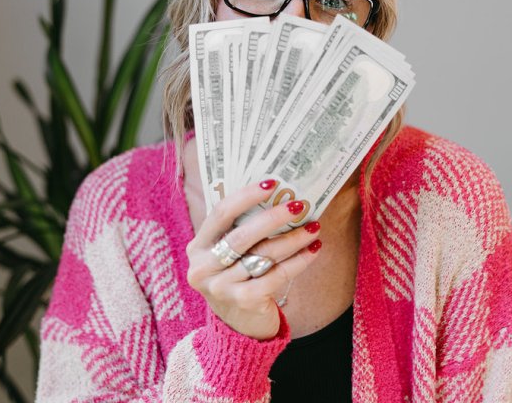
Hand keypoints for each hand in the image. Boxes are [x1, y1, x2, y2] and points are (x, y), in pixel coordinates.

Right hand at [185, 179, 321, 339]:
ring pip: (264, 255)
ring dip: (293, 239)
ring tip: (314, 227)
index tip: (272, 182)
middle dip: (274, 217)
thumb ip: (238, 230)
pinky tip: (313, 251)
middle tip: (299, 205)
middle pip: (243, 235)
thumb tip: (276, 195)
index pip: (221, 213)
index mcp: (197, 247)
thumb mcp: (226, 255)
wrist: (238, 328)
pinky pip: (277, 276)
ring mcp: (221, 288)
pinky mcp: (243, 302)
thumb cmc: (237, 279)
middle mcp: (203, 268)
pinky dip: (298, 262)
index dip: (246, 195)